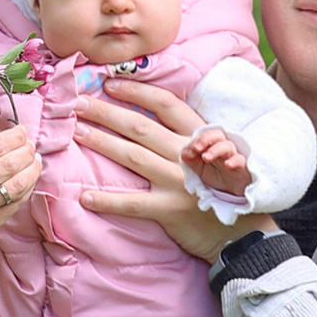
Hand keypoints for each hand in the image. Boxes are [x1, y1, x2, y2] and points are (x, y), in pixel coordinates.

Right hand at [0, 119, 41, 263]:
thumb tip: (7, 138)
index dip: (15, 137)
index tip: (22, 132)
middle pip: (9, 164)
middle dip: (27, 151)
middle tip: (30, 147)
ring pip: (17, 185)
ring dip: (32, 170)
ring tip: (34, 162)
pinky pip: (15, 203)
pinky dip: (27, 189)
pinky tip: (28, 181)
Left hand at [76, 77, 274, 260]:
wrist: (240, 232)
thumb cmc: (218, 188)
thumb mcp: (209, 153)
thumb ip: (182, 135)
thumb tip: (142, 117)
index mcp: (198, 135)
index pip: (165, 104)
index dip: (135, 91)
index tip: (108, 84)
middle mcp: (188, 154)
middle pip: (141, 127)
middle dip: (106, 112)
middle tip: (77, 104)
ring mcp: (179, 182)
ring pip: (133, 157)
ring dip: (101, 143)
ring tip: (76, 133)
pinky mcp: (171, 209)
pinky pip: (133, 203)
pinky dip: (107, 199)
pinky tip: (84, 196)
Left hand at [182, 126, 253, 201]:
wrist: (233, 190)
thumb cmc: (217, 174)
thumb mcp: (201, 169)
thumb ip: (192, 161)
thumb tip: (184, 153)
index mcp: (213, 145)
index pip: (206, 135)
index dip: (197, 140)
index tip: (189, 152)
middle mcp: (224, 147)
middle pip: (218, 135)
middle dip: (206, 139)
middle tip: (196, 149)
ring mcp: (234, 155)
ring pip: (228, 146)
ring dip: (215, 150)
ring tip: (206, 158)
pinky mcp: (243, 166)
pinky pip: (240, 160)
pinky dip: (234, 161)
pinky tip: (227, 165)